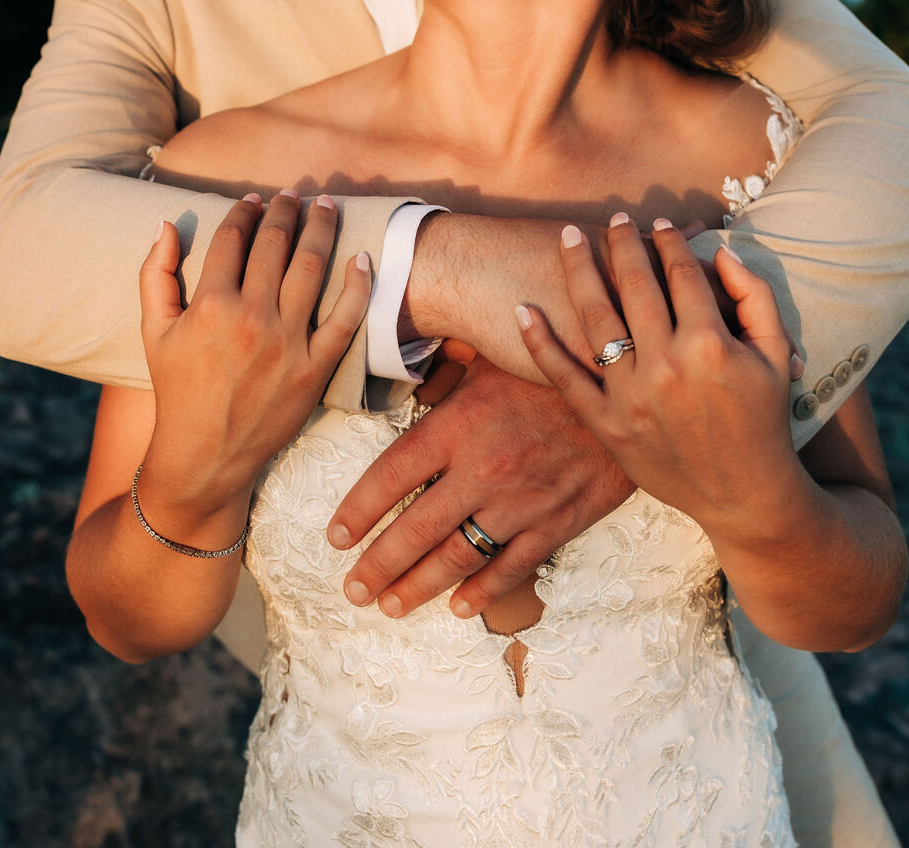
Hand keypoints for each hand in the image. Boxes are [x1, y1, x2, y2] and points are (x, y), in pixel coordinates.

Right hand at [139, 192, 369, 523]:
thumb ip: (155, 273)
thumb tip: (167, 223)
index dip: (245, 211)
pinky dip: (358, 284)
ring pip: (312, 267)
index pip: (234, 238)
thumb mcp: (154, 331)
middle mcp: (252, 318)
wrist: (206, 455)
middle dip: (285, 210)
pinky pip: (346, 317)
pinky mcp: (316, 367)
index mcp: (210, 305)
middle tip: (293, 194)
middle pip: (276, 244)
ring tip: (325, 206)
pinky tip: (362, 258)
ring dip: (321, 228)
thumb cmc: (177, 389)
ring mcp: (288, 342)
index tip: (255, 199)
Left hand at [326, 354, 632, 618]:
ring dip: (418, 586)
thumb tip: (403, 358)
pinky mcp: (557, 521)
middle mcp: (483, 468)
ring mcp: (521, 501)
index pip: (392, 475)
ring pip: (458, 557)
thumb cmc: (550, 365)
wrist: (627, 385)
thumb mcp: (491, 356)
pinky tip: (458, 607)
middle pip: (416, 528)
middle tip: (352, 588)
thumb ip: (446, 372)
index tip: (336, 536)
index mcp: (459, 424)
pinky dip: (482, 591)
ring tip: (389, 605)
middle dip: (378, 564)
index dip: (359, 509)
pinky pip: (512, 566)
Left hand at [518, 216, 799, 540]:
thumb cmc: (764, 421)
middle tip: (614, 219)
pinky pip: (564, 377)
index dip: (668, 242)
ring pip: (595, 317)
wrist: (746, 497)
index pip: (680, 274)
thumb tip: (721, 250)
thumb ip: (755, 296)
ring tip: (569, 237)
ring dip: (578, 270)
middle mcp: (666, 365)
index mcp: (710, 343)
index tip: (658, 223)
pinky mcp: (606, 424)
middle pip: (634, 285)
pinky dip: (539, 342)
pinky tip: (523, 308)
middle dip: (622, 243)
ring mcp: (631, 396)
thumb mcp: (776, 355)